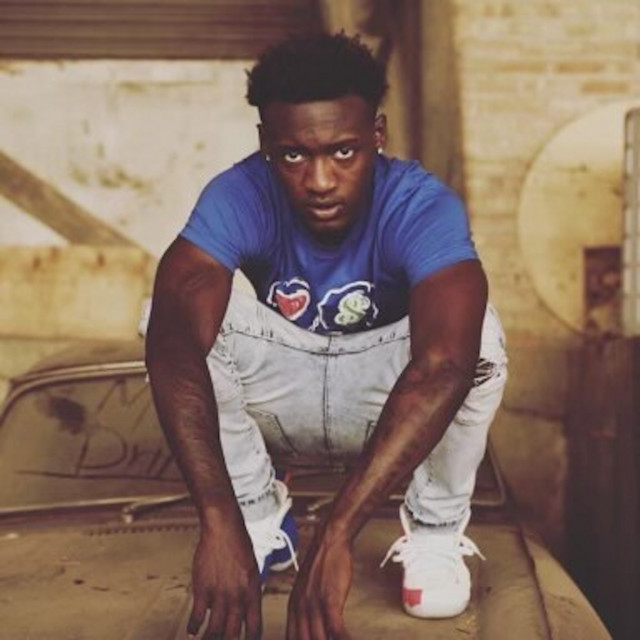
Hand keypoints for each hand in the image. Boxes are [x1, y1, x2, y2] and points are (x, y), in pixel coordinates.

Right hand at [188, 522, 261, 639]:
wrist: (224, 528)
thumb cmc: (239, 545)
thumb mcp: (252, 570)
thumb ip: (248, 592)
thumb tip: (242, 611)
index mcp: (252, 593)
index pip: (255, 628)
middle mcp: (237, 597)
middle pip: (233, 634)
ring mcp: (219, 595)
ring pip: (214, 630)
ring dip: (209, 639)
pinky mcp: (202, 589)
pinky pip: (197, 617)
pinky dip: (193, 628)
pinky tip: (192, 631)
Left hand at [286, 532, 352, 639]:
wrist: (330, 539)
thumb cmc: (323, 565)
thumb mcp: (307, 590)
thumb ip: (307, 613)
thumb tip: (313, 631)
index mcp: (292, 609)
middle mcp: (299, 610)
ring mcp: (313, 606)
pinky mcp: (329, 600)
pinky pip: (335, 630)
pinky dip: (343, 639)